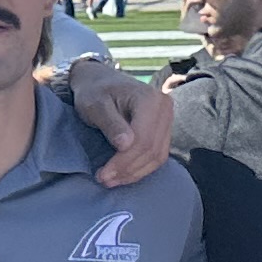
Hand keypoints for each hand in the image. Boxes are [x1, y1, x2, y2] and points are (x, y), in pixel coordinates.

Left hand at [66, 57, 174, 185]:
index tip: (102, 174)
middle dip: (128, 169)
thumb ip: (110, 123)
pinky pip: (157, 155)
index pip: (142, 138)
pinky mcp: (163, 130)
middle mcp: (165, 108)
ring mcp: (167, 119)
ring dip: (134, 173)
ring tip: (111, 181)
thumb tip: (125, 145)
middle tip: (103, 180)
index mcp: (150, 99)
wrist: (100, 81)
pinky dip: (141, 168)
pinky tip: (123, 175)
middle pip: (152, 149)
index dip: (124, 161)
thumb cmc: (94, 91)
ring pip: (157, 156)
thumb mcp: (94, 105)